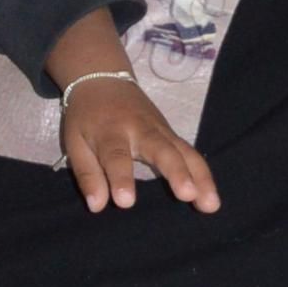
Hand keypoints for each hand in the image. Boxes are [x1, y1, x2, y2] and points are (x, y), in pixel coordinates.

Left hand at [55, 65, 218, 214]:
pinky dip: (204, 174)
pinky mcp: (173, 135)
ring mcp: (162, 130)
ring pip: (185, 152)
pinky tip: (212, 197)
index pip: (116, 156)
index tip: (126, 203)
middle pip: (162, 150)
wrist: (104, 80)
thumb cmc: (87, 117)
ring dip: (200, 177)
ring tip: (211, 204)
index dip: (121, 179)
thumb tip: (98, 206)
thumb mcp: (75, 143)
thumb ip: (87, 175)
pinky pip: (191, 155)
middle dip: (176, 172)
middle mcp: (141, 129)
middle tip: (188, 195)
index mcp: (111, 132)